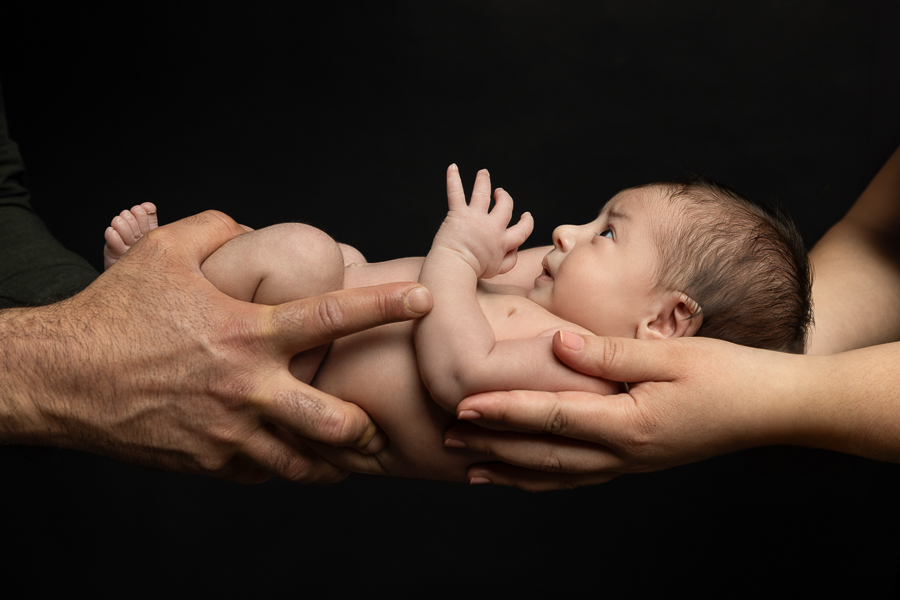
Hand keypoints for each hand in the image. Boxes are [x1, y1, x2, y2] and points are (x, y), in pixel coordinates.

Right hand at [1, 211, 432, 483]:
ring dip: (333, 460)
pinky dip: (281, 465)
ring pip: (304, 463)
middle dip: (367, 427)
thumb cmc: (115, 311)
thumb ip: (217, 229)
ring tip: (350, 455)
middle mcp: (247, 387)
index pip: (332, 316)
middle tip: (379, 423)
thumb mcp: (164, 251)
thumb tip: (251, 229)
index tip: (424, 300)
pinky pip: (262, 473)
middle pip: (333, 420)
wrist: (61, 377)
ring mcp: (228, 431)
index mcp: (247, 332)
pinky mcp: (209, 462)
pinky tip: (289, 455)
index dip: (384, 306)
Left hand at [432, 165, 533, 277]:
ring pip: (483, 193)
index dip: (527, 222)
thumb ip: (510, 261)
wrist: (455, 267)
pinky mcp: (458, 213)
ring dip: (484, 181)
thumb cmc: (473, 272)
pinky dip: (453, 178)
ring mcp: (476, 217)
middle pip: (505, 206)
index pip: (522, 230)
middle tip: (500, 193)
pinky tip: (452, 167)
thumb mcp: (497, 271)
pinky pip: (456, 192)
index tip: (526, 216)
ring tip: (484, 173)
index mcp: (503, 242)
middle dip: (505, 198)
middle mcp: (492, 227)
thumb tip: (515, 249)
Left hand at [444, 331, 809, 490]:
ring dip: (513, 471)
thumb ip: (611, 353)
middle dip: (494, 446)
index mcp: (631, 424)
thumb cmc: (730, 375)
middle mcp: (626, 453)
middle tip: (448, 439)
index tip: (464, 405)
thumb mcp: (672, 355)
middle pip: (545, 454)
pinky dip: (546, 479)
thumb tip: (556, 342)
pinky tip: (527, 475)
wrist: (774, 408)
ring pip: (559, 474)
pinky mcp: (638, 461)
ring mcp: (632, 463)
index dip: (505, 411)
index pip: (553, 417)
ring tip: (472, 470)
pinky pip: (580, 477)